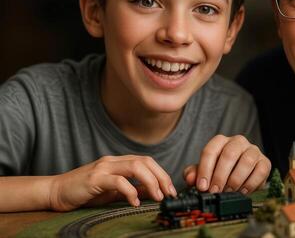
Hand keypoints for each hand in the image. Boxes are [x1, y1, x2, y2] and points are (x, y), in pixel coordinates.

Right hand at [48, 155, 176, 210]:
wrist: (54, 192)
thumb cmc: (83, 192)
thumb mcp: (111, 191)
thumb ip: (130, 189)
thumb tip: (151, 192)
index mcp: (118, 162)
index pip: (146, 161)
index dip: (162, 173)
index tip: (171, 190)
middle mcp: (113, 161)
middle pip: (145, 161)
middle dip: (161, 176)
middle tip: (169, 193)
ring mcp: (103, 168)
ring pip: (135, 166)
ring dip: (151, 181)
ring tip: (158, 196)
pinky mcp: (94, 179)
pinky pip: (118, 181)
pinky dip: (130, 190)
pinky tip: (135, 202)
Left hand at [184, 134, 270, 193]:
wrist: (241, 176)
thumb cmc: (221, 172)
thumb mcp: (205, 172)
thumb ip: (194, 174)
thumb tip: (190, 178)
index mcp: (221, 141)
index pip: (211, 150)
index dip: (205, 169)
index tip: (202, 186)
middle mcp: (238, 142)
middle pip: (229, 154)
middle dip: (220, 176)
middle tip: (215, 191)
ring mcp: (253, 150)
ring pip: (246, 161)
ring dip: (235, 180)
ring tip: (228, 192)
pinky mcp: (265, 162)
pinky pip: (260, 171)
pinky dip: (250, 184)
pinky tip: (242, 191)